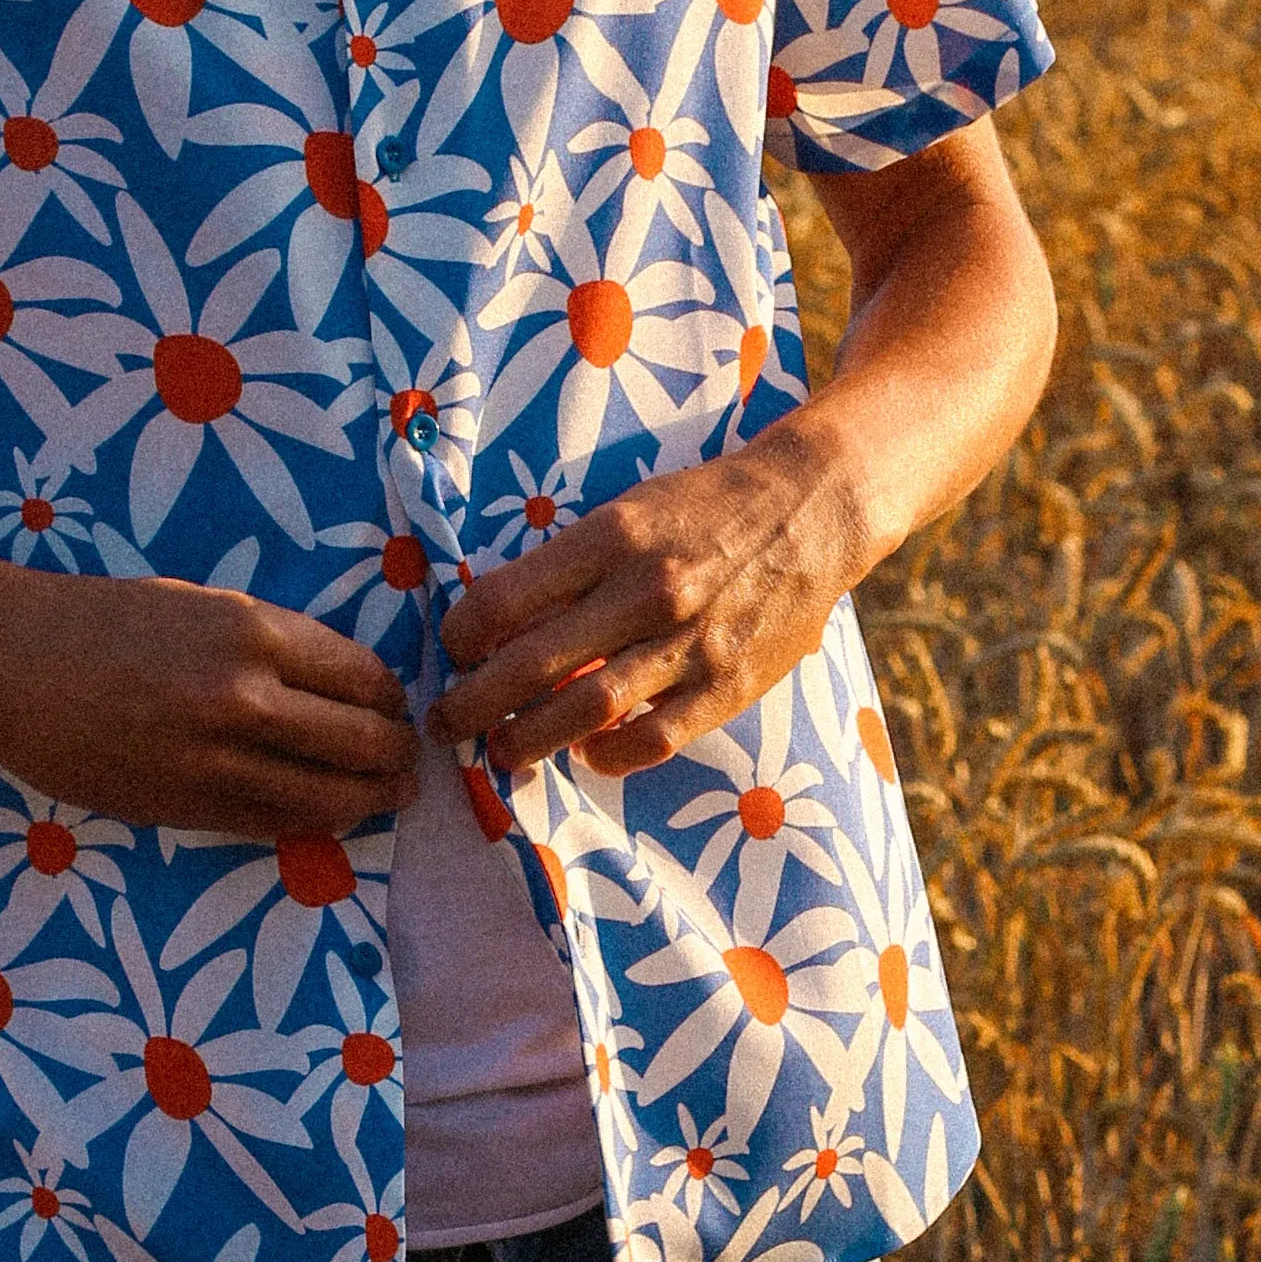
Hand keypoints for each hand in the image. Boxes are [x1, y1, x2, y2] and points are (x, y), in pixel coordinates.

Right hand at [0, 565, 415, 841]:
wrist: (9, 662)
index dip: (390, 699)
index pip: (363, 677)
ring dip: (369, 799)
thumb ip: (269, 644)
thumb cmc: (101, 620)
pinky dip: (309, 821)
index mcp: (254, 631)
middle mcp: (246, 697)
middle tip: (407, 764)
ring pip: (327, 795)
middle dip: (396, 757)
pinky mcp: (186, 807)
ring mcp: (217, 759)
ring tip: (387, 798)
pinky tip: (324, 815)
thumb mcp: (200, 605)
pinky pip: (273, 823)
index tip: (396, 709)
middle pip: (361, 742)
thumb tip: (340, 685)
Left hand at [433, 429, 862, 779]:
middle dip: (474, 704)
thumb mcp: (631, 509)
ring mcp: (689, 643)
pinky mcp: (728, 684)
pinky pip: (653, 739)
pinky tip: (588, 752)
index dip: (462, 636)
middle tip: (447, 722)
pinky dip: (609, 755)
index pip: (505, 598)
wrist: (813, 508)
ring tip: (502, 751)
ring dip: (528, 740)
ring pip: (586, 711)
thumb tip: (501, 616)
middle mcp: (646, 591)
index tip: (454, 650)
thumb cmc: (707, 507)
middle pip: (532, 665)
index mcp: (611, 538)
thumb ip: (572, 562)